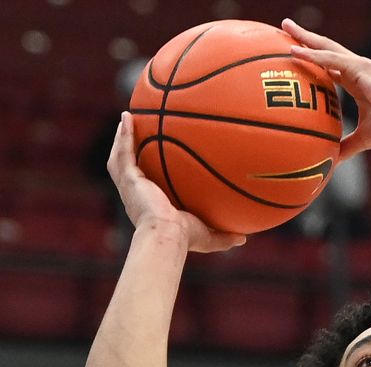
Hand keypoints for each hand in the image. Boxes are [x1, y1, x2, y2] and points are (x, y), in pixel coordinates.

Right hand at [107, 112, 244, 251]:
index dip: (149, 171)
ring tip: (127, 117)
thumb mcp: (209, 236)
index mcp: (151, 205)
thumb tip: (244, 238)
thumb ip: (224, 236)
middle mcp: (137, 195)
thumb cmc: (186, 239)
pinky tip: (127, 117)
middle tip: (136, 131)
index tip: (155, 158)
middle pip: (130, 167)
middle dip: (131, 150)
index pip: (149, 184)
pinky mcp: (129, 179)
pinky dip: (124, 135)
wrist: (168, 235)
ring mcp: (130, 187)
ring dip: (122, 138)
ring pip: (121, 157)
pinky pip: (123, 152)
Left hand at [283, 18, 370, 161]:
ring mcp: (358, 66)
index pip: (328, 64)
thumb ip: (347, 146)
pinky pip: (331, 59)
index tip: (293, 52)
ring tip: (286, 25)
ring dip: (304, 37)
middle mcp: (355, 69)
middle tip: (284, 25)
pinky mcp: (360, 68)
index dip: (312, 57)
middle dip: (305, 37)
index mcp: (355, 81)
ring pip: (326, 47)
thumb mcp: (364, 138)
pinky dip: (313, 54)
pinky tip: (296, 50)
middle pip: (325, 49)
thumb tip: (332, 162)